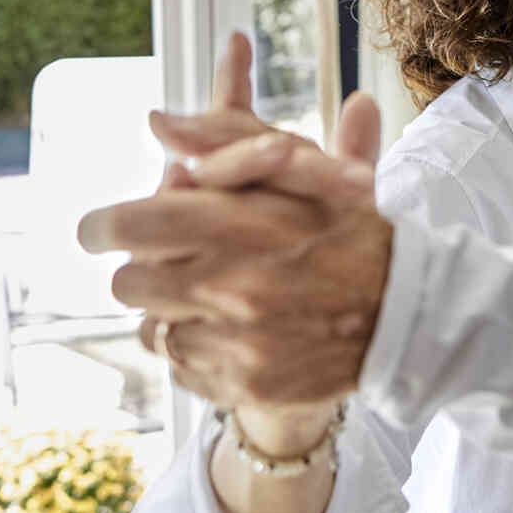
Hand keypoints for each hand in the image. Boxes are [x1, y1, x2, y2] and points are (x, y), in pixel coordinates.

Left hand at [77, 40, 389, 406]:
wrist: (411, 316)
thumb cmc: (354, 233)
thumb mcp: (307, 170)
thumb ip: (231, 143)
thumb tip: (158, 124)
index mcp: (238, 228)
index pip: (124, 227)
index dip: (102, 226)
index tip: (103, 229)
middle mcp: (230, 290)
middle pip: (127, 284)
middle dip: (142, 267)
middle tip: (173, 259)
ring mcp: (237, 347)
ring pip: (152, 330)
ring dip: (169, 311)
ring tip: (210, 297)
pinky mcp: (246, 387)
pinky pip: (181, 369)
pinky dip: (195, 350)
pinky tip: (232, 333)